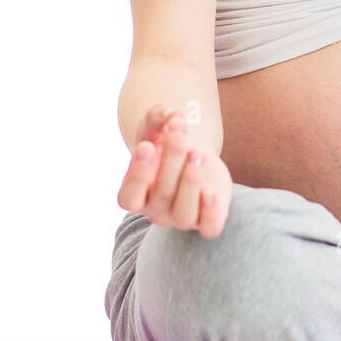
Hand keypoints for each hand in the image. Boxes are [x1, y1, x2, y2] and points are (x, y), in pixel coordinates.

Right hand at [117, 105, 232, 236]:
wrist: (192, 156)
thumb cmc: (165, 145)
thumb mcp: (157, 128)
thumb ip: (157, 116)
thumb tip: (170, 111)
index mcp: (136, 195)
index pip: (129, 197)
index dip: (137, 174)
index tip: (146, 145)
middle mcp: (157, 212)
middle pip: (162, 193)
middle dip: (172, 158)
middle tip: (178, 128)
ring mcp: (182, 219)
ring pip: (185, 214)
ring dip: (191, 182)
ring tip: (197, 153)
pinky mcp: (207, 220)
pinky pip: (210, 228)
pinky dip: (211, 214)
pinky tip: (211, 192)